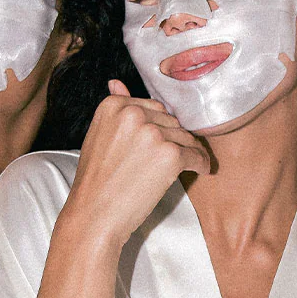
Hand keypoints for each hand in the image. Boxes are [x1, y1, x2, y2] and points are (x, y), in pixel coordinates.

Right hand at [61, 80, 209, 248]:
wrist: (94, 215)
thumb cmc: (96, 181)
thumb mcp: (99, 136)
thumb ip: (115, 109)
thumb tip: (116, 82)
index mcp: (114, 105)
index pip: (153, 108)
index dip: (159, 129)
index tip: (156, 146)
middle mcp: (133, 114)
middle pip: (171, 121)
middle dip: (173, 140)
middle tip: (166, 162)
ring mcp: (153, 133)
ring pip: (185, 137)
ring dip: (189, 152)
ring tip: (184, 167)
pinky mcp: (170, 155)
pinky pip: (196, 155)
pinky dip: (201, 164)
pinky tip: (200, 170)